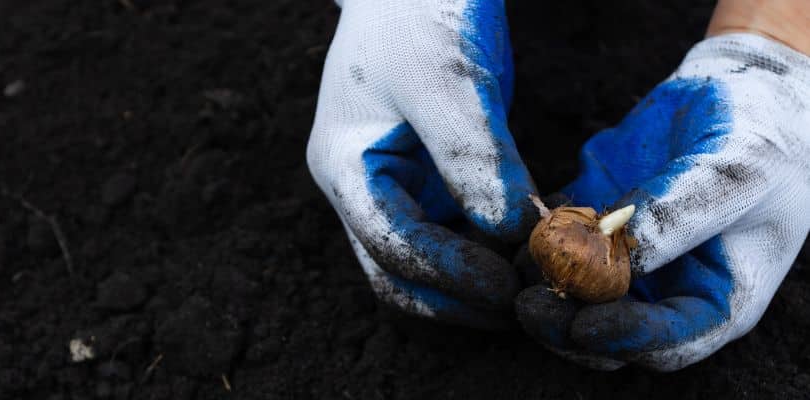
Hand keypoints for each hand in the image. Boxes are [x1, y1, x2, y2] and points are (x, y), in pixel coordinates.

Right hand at [307, 0, 537, 327]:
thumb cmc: (420, 13)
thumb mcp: (446, 82)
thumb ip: (475, 162)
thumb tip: (514, 236)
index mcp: (343, 167)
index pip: (393, 247)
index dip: (452, 274)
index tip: (512, 286)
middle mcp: (363, 188)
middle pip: (401, 274)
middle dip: (459, 298)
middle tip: (526, 305)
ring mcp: (397, 185)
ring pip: (431, 263)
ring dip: (480, 280)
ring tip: (538, 279)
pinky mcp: (433, 178)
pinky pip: (460, 232)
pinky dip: (494, 248)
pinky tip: (537, 245)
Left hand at [516, 33, 809, 369]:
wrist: (733, 87)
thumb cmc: (758, 128)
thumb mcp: (739, 164)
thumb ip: (685, 212)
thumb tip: (632, 255)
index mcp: (719, 292)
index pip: (671, 342)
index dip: (627, 339)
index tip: (585, 324)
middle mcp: (668, 286)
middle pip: (610, 331)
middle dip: (567, 323)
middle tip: (529, 303)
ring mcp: (626, 257)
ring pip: (573, 293)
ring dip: (544, 283)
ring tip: (522, 258)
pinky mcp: (594, 223)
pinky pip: (556, 244)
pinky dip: (537, 240)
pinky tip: (526, 223)